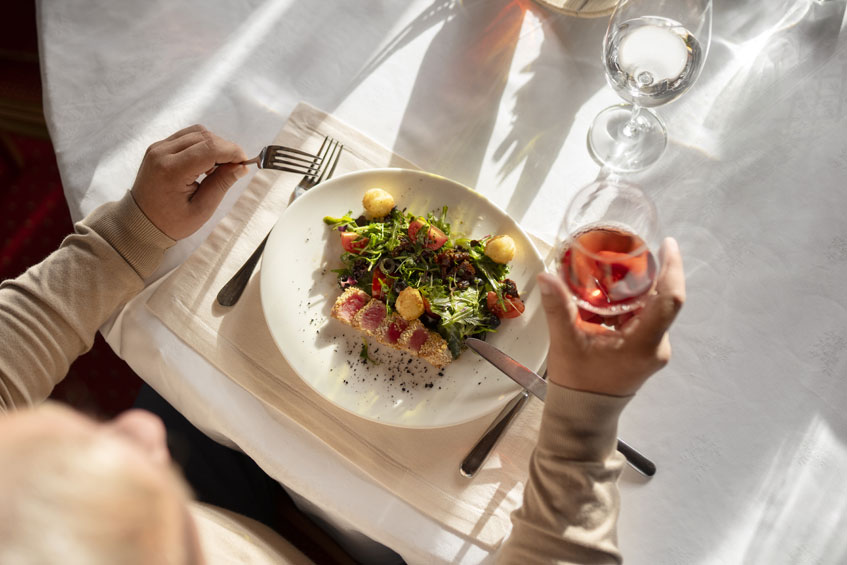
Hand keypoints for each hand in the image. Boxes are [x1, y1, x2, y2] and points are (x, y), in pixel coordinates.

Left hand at [130, 125, 248, 239]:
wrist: (139, 222)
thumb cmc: (170, 222)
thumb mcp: (201, 209)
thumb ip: (221, 184)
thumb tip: (241, 166)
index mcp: (171, 171)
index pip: (210, 148)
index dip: (232, 152)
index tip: (245, 162)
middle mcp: (162, 153)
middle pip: (204, 136)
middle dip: (225, 148)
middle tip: (234, 168)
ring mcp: (158, 147)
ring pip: (197, 132)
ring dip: (214, 145)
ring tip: (217, 168)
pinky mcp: (158, 147)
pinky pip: (187, 136)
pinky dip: (202, 145)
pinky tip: (204, 164)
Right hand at [538, 237, 684, 396]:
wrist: (584, 414)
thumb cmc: (577, 382)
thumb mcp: (566, 343)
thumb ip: (559, 308)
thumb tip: (546, 276)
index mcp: (643, 344)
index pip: (670, 300)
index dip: (672, 268)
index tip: (666, 244)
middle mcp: (657, 345)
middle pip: (663, 299)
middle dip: (650, 272)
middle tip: (631, 249)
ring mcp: (654, 349)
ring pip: (653, 307)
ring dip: (639, 287)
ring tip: (619, 265)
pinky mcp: (647, 350)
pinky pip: (646, 318)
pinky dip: (632, 302)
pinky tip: (612, 291)